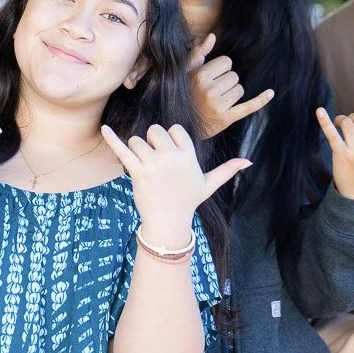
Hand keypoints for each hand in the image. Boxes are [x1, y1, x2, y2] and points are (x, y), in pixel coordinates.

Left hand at [102, 123, 249, 240]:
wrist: (168, 222)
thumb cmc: (188, 201)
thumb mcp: (209, 185)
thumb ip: (227, 171)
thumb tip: (248, 161)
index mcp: (188, 155)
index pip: (174, 129)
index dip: (169, 139)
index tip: (170, 154)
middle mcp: (172, 156)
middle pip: (154, 131)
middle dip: (152, 143)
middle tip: (155, 163)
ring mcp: (154, 163)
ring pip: (138, 140)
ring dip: (137, 152)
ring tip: (144, 169)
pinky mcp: (137, 171)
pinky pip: (122, 150)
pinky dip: (112, 139)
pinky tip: (104, 129)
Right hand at [188, 33, 274, 138]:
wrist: (181, 123)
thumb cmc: (184, 92)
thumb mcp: (186, 71)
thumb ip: (199, 52)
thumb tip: (212, 36)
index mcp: (200, 76)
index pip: (227, 62)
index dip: (220, 68)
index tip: (211, 77)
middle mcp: (209, 90)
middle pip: (234, 76)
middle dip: (226, 82)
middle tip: (212, 91)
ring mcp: (218, 106)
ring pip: (240, 90)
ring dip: (232, 93)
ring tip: (216, 100)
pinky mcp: (226, 119)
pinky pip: (249, 106)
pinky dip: (261, 100)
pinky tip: (271, 92)